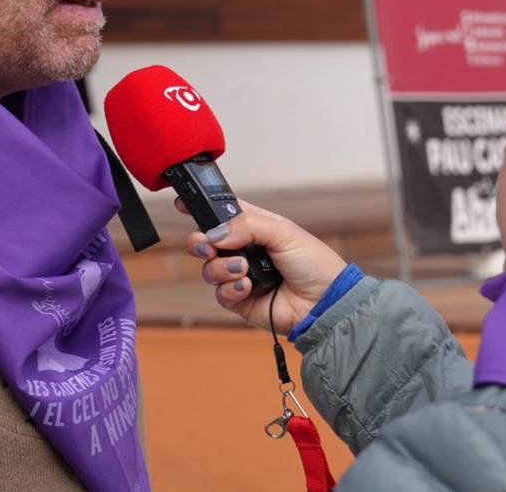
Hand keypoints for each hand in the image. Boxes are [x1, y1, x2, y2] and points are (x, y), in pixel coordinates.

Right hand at [179, 198, 347, 334]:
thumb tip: (215, 233)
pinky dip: (231, 289)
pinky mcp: (240, 300)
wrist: (323, 302)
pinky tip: (248, 286)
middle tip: (208, 246)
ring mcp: (240, 275)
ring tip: (245, 270)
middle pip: (205, 241)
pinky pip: (220, 293)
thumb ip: (247, 224)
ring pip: (209, 269)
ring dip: (222, 268)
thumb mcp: (283, 231)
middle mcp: (244, 250)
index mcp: (254, 226)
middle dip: (200, 242)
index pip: (222, 214)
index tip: (182, 203)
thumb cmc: (313, 262)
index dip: (201, 208)